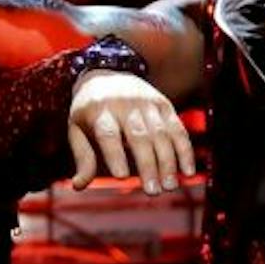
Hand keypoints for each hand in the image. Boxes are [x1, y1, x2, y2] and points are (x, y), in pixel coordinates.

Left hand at [67, 69, 194, 193]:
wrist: (108, 72)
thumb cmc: (90, 110)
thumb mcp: (77, 128)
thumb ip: (82, 157)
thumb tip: (78, 186)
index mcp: (99, 110)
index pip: (108, 133)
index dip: (115, 154)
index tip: (121, 177)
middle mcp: (124, 104)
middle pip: (139, 136)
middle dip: (148, 164)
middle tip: (152, 191)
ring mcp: (147, 103)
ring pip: (161, 134)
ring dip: (168, 162)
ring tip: (169, 186)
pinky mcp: (164, 104)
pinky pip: (177, 129)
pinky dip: (184, 151)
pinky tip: (187, 172)